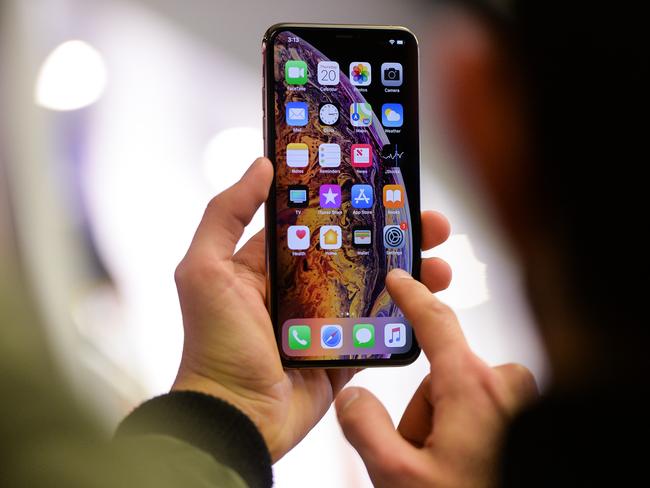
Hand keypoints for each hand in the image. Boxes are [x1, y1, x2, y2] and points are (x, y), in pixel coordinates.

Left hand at [172, 157, 452, 460]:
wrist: (234, 418)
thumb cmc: (213, 344)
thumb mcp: (205, 270)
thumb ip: (226, 215)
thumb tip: (261, 166)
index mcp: (270, 262)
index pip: (316, 220)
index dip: (349, 201)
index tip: (380, 183)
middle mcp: (300, 286)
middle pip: (355, 249)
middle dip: (391, 232)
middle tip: (426, 220)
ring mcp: (325, 318)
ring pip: (374, 284)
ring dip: (408, 270)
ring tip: (438, 260)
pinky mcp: (343, 348)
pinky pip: (379, 324)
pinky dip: (405, 312)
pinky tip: (428, 297)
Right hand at [335, 270, 537, 486]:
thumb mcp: (398, 476)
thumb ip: (364, 427)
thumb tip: (353, 397)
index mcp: (472, 388)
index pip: (436, 323)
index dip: (412, 296)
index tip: (399, 277)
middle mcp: (502, 387)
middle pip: (441, 378)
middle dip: (424, 413)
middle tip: (421, 457)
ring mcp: (516, 404)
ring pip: (460, 398)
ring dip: (444, 427)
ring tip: (445, 470)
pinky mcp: (521, 417)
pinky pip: (481, 410)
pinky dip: (465, 431)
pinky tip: (464, 465)